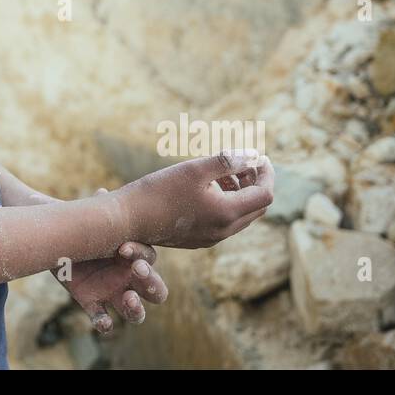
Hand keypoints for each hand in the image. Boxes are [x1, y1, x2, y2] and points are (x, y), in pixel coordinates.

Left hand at [54, 187, 168, 334]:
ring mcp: (113, 292)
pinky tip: (103, 322)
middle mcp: (128, 276)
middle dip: (152, 283)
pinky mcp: (92, 303)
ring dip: (137, 309)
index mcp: (132, 253)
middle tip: (137, 271)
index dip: (141, 254)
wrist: (54, 240)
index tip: (123, 249)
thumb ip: (97, 208)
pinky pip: (103, 319)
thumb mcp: (87, 216)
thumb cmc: (79, 224)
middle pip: (155, 289)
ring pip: (136, 311)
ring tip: (129, 300)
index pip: (149, 256)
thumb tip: (102, 194)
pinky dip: (104, 323)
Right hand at [115, 151, 273, 248]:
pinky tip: (209, 186)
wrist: (128, 219)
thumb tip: (253, 155)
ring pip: (241, 215)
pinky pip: (224, 221)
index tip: (260, 156)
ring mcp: (211, 237)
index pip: (265, 195)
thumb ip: (227, 161)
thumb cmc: (159, 190)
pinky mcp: (199, 239)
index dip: (266, 173)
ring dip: (241, 192)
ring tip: (225, 171)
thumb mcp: (194, 169)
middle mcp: (223, 230)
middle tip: (245, 161)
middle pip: (256, 207)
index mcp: (226, 213)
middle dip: (256, 182)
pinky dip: (227, 202)